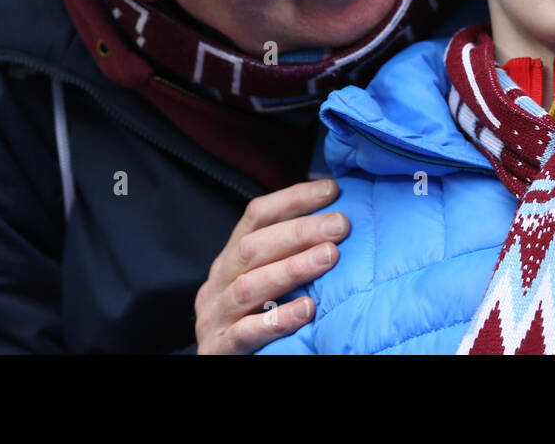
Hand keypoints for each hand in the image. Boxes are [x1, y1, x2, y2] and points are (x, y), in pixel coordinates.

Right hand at [194, 179, 347, 353]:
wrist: (221, 364)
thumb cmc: (254, 317)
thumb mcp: (264, 279)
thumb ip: (289, 252)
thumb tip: (334, 215)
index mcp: (230, 259)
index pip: (257, 216)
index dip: (293, 199)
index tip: (331, 190)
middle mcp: (219, 282)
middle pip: (253, 248)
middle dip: (299, 232)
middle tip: (340, 225)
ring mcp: (215, 317)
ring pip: (250, 287)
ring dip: (292, 268)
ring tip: (329, 257)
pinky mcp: (218, 349)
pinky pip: (246, 332)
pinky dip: (278, 319)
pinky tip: (307, 309)